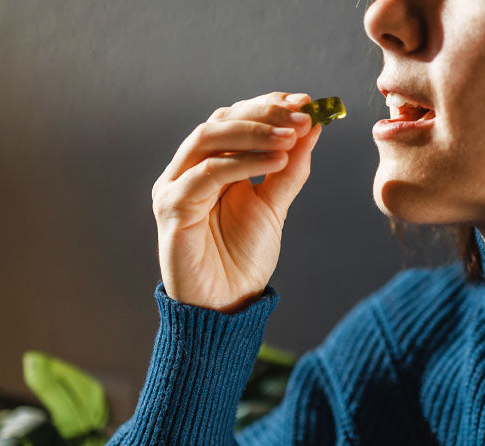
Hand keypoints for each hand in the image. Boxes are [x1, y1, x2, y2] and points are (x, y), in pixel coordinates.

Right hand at [152, 91, 321, 312]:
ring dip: (254, 132)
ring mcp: (174, 187)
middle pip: (220, 122)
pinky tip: (278, 160)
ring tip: (292, 135)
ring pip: (208, 139)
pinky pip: (207, 175)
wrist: (226, 305)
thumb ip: (289, 167)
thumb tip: (313, 124)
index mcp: (207, 164)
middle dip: (263, 114)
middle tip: (302, 115)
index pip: (233, 119)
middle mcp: (186, 170)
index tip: (305, 102)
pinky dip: (243, 163)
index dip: (267, 106)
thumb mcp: (274, 205)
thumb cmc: (243, 258)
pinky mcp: (171, 208)